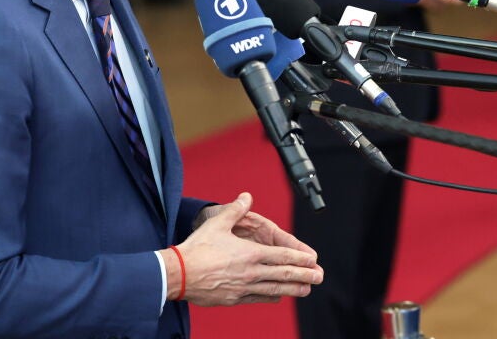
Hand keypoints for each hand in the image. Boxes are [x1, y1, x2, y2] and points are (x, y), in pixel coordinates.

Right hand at [171, 192, 321, 306]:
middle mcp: (250, 272)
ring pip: (274, 289)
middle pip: (283, 275)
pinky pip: (257, 298)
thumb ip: (236, 209)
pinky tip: (278, 297)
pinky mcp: (233, 299)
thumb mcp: (217, 223)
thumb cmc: (196, 249)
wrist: (177, 274)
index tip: (313, 260)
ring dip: (293, 289)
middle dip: (304, 276)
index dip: (300, 259)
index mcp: (250, 254)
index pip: (282, 257)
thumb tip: (247, 196)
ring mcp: (243, 288)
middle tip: (319, 277)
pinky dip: (271, 297)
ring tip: (306, 289)